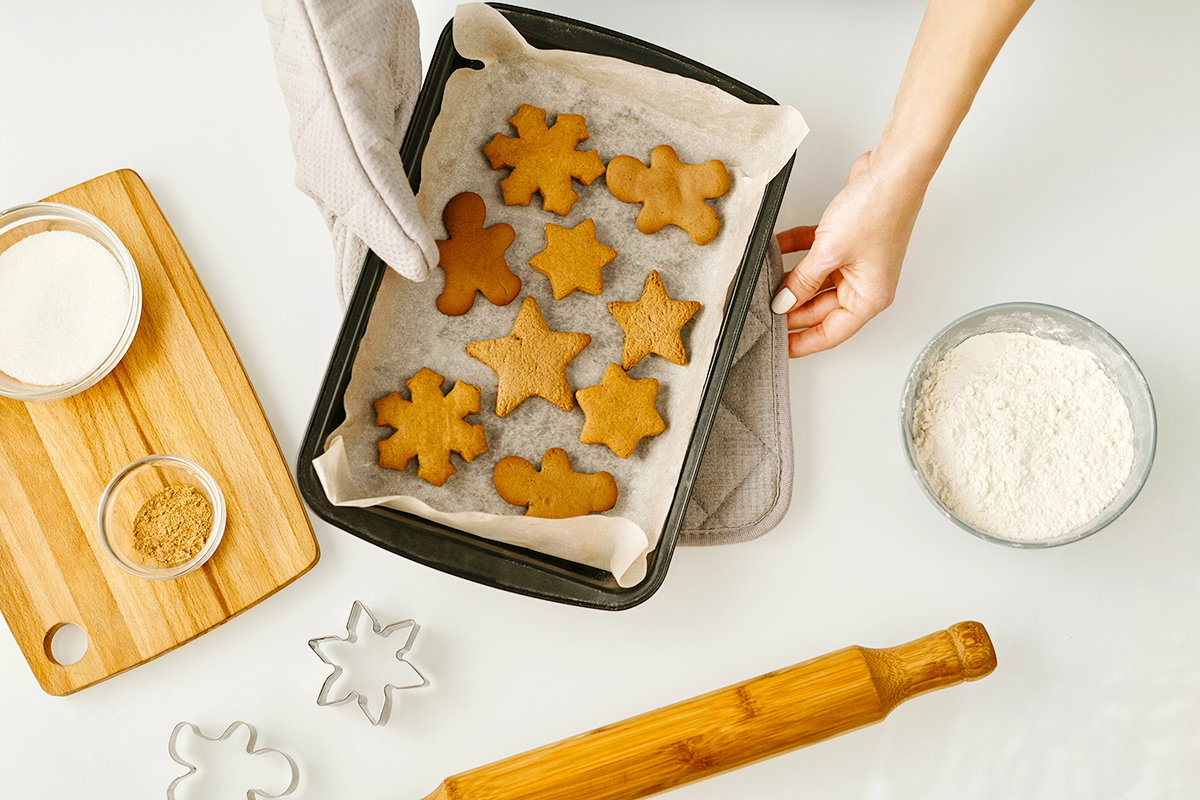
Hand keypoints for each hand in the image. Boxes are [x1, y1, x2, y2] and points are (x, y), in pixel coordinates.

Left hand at [772, 151, 924, 356]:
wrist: (892, 169)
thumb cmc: (878, 210)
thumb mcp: (829, 253)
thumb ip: (802, 281)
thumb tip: (783, 302)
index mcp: (869, 298)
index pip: (830, 333)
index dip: (802, 342)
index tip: (779, 348)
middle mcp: (865, 283)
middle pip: (819, 308)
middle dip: (791, 308)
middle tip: (761, 310)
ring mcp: (855, 261)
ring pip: (814, 281)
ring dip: (790, 279)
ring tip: (763, 282)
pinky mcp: (846, 240)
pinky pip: (814, 255)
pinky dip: (795, 252)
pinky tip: (775, 250)